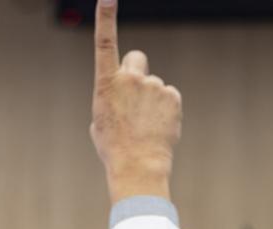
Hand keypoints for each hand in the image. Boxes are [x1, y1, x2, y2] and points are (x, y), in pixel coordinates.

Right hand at [90, 0, 182, 202]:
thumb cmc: (114, 146)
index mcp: (106, 83)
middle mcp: (130, 78)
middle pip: (136, 58)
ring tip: (145, 124)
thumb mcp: (100, 120)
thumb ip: (111, 97)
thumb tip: (123, 95)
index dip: (106, 18)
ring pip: (153, 84)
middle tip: (135, 98)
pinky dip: (166, 108)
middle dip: (137, 72)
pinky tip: (159, 126)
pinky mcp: (172, 95)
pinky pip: (169, 95)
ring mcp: (153, 85)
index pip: (105, 42)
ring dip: (151, 99)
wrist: (138, 166)